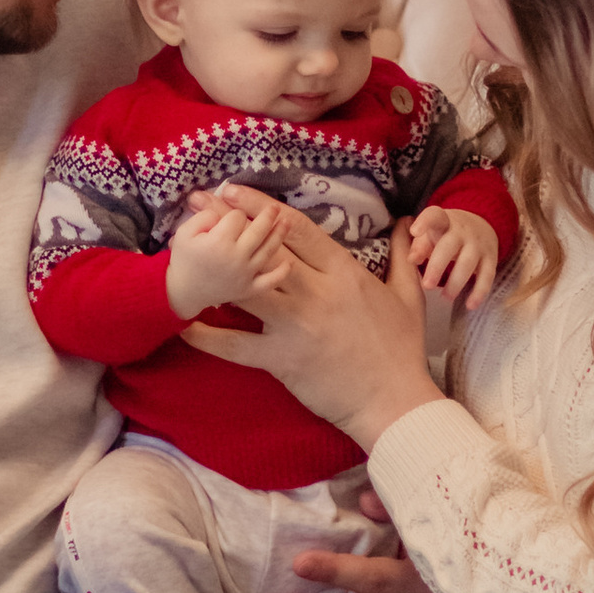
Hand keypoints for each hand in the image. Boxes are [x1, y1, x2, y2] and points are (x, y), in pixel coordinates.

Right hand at [165, 184, 293, 322]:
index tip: (227, 218)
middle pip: (258, 230)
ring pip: (268, 250)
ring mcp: (246, 274)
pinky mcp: (250, 289)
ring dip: (280, 235)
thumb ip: (203, 216)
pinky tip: (289, 263)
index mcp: (220, 241)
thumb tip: (221, 212)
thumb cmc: (184, 260)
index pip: (237, 218)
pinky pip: (270, 281)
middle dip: (267, 216)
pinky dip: (281, 273)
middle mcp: (237, 256)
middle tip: (275, 207)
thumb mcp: (184, 232)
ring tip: (286, 222)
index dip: (234, 213)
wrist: (183, 292)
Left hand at [184, 211, 438, 448]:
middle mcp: (316, 294)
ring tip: (185, 250)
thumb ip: (404, 255)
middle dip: (230, 223)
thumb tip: (409, 222)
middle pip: (264, 250)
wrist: (394, 402)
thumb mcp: (409, 296)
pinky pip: (237, 346)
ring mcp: (295, 327)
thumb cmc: (402, 350)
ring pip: (247, 290)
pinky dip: (208, 337)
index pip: (297, 230)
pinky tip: (183, 325)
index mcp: (345, 273)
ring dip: (215, 268)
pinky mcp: (281, 359)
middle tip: (200, 203)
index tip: (235, 190)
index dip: (262, 207)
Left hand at [407, 204, 501, 306]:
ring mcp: (478, 244)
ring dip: (456, 282)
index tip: (414, 231)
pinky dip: (479, 292)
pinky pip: (487, 276)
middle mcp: (462, 231)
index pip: (434, 216)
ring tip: (445, 297)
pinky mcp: (491, 259)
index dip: (425, 222)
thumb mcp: (432, 233)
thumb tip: (411, 260)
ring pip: (468, 263)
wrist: (481, 226)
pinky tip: (470, 305)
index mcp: (444, 221)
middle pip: (449, 246)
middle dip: (437, 266)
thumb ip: (420, 245)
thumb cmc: (446, 234)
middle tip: (426, 285)